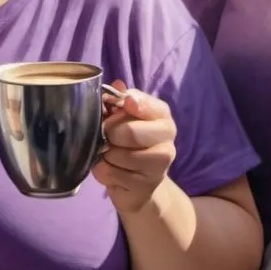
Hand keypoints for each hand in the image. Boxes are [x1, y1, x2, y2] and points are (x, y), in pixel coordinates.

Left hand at [92, 80, 176, 214]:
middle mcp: (167, 136)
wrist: (138, 185)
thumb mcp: (121, 120)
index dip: (122, 106)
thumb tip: (117, 84)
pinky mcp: (146, 185)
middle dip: (109, 134)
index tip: (116, 108)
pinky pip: (110, 173)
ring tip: (109, 156)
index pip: (139, 102)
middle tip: (106, 137)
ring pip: (117, 155)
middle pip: (129, 131)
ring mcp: (160, 163)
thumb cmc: (126, 144)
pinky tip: (112, 171)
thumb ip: (117, 101)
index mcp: (161, 114)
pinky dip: (102, 171)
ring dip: (104, 155)